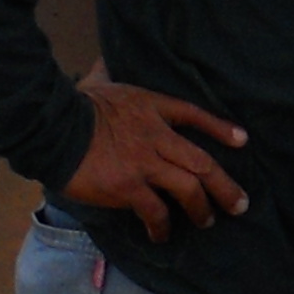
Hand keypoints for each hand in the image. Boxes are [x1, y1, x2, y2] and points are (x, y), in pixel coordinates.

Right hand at [57, 66, 246, 240]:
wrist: (51, 127)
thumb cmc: (73, 103)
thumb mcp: (99, 82)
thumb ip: (107, 72)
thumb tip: (105, 58)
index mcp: (148, 106)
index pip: (192, 114)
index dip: (219, 128)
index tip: (242, 140)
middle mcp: (154, 135)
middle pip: (201, 161)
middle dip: (225, 186)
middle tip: (238, 204)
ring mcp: (143, 163)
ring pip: (188, 189)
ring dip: (201, 209)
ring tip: (206, 221)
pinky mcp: (128, 187)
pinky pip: (155, 211)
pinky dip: (162, 227)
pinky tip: (160, 235)